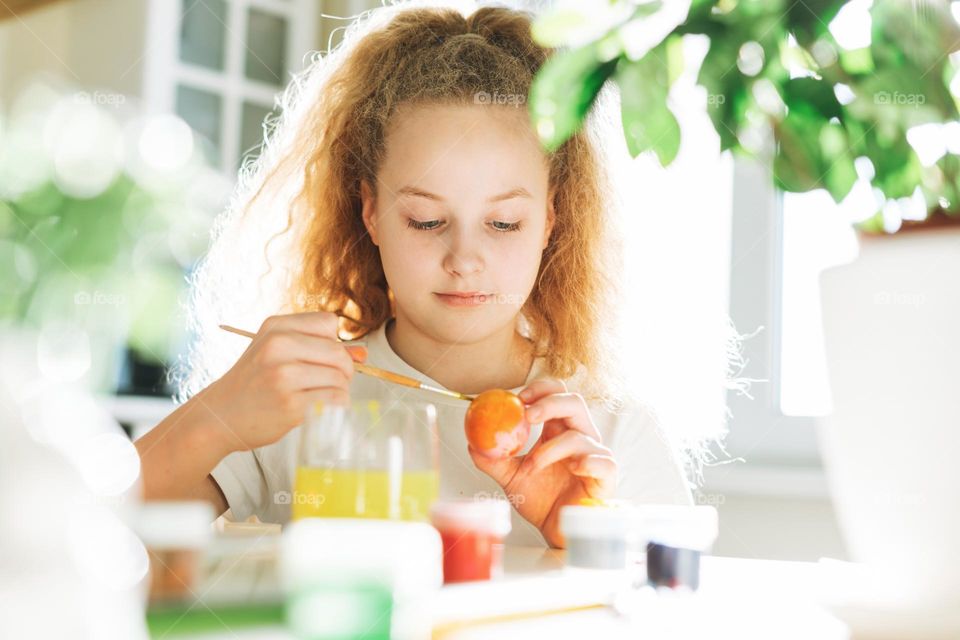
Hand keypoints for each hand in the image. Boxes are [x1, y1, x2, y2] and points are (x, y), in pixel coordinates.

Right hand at [200, 312, 365, 452]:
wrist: (220, 416)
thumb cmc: (254, 384)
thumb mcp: (278, 354)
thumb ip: (320, 349)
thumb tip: (363, 354)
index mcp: (275, 327)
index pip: (329, 323)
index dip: (332, 342)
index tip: (319, 358)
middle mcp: (278, 346)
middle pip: (339, 352)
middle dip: (342, 370)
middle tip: (323, 382)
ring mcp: (283, 375)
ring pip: (341, 377)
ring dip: (338, 390)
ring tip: (316, 397)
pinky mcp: (291, 404)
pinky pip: (337, 399)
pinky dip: (335, 406)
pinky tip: (317, 409)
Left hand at [467, 379, 616, 547]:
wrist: (555, 530)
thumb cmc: (540, 501)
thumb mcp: (510, 478)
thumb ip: (493, 460)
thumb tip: (473, 444)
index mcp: (558, 430)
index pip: (556, 395)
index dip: (541, 389)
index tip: (519, 398)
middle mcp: (579, 437)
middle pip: (574, 402)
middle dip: (550, 403)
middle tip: (527, 415)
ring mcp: (594, 455)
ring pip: (579, 436)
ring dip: (551, 449)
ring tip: (532, 466)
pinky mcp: (605, 477)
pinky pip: (603, 462)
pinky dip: (587, 461)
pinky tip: (574, 468)